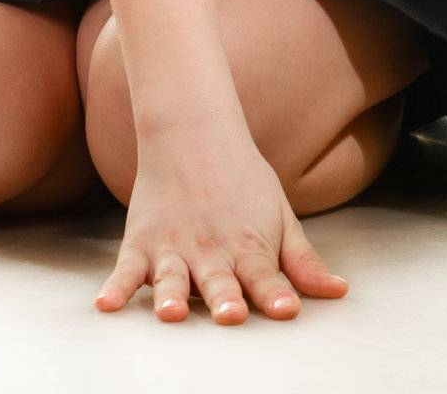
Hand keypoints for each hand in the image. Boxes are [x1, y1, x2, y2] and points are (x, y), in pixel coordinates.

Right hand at [93, 131, 349, 323]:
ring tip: (171, 313)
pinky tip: (106, 305)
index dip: (276, 294)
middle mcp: (210, 250)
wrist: (192, 132)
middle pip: (218, 281)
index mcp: (248, 246)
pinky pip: (125, 270)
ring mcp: (173, 248)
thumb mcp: (280, 215)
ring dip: (171, 296)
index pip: (266, 276)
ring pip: (171, 278)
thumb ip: (303, 261)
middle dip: (224, 299)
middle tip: (230, 314)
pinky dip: (114, 288)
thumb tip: (340, 292)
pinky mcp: (141, 244)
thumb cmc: (242, 180)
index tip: (287, 311)